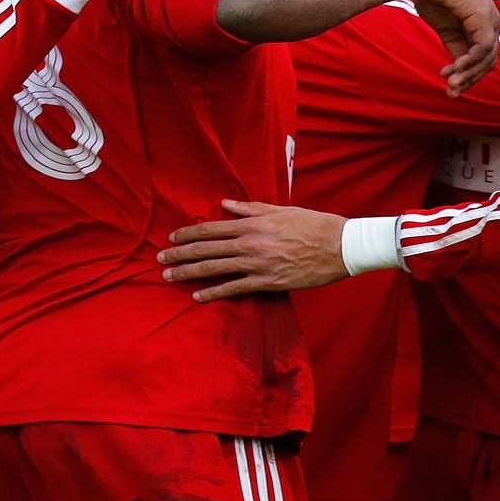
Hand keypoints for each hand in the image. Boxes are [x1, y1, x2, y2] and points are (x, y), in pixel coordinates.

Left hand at [157, 200, 348, 300]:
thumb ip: (250, 209)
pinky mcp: (267, 282)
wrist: (339, 245)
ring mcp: (257, 263)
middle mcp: (250, 242)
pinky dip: (213, 292)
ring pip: (215, 268)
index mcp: (252, 223)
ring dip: (189, 272)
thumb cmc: (312, 224)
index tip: (172, 238)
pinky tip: (197, 296)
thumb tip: (225, 204)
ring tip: (169, 275)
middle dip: (180, 254)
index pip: (211, 228)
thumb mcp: (280, 210)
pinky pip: (234, 288)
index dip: (188, 234)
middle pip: (206, 248)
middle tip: (160, 258)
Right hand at [411, 0, 499, 94]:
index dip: (467, 75)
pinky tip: (454, 69)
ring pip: (486, 59)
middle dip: (469, 80)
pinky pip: (481, 49)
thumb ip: (455, 46)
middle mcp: (492, 25)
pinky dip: (469, 62)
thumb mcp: (445, 29)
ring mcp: (492, 22)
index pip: (483, 59)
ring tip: (449, 84)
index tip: (448, 85)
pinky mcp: (485, 20)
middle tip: (450, 92)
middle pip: (488, 63)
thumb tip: (458, 68)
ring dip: (467, 74)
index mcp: (483, 26)